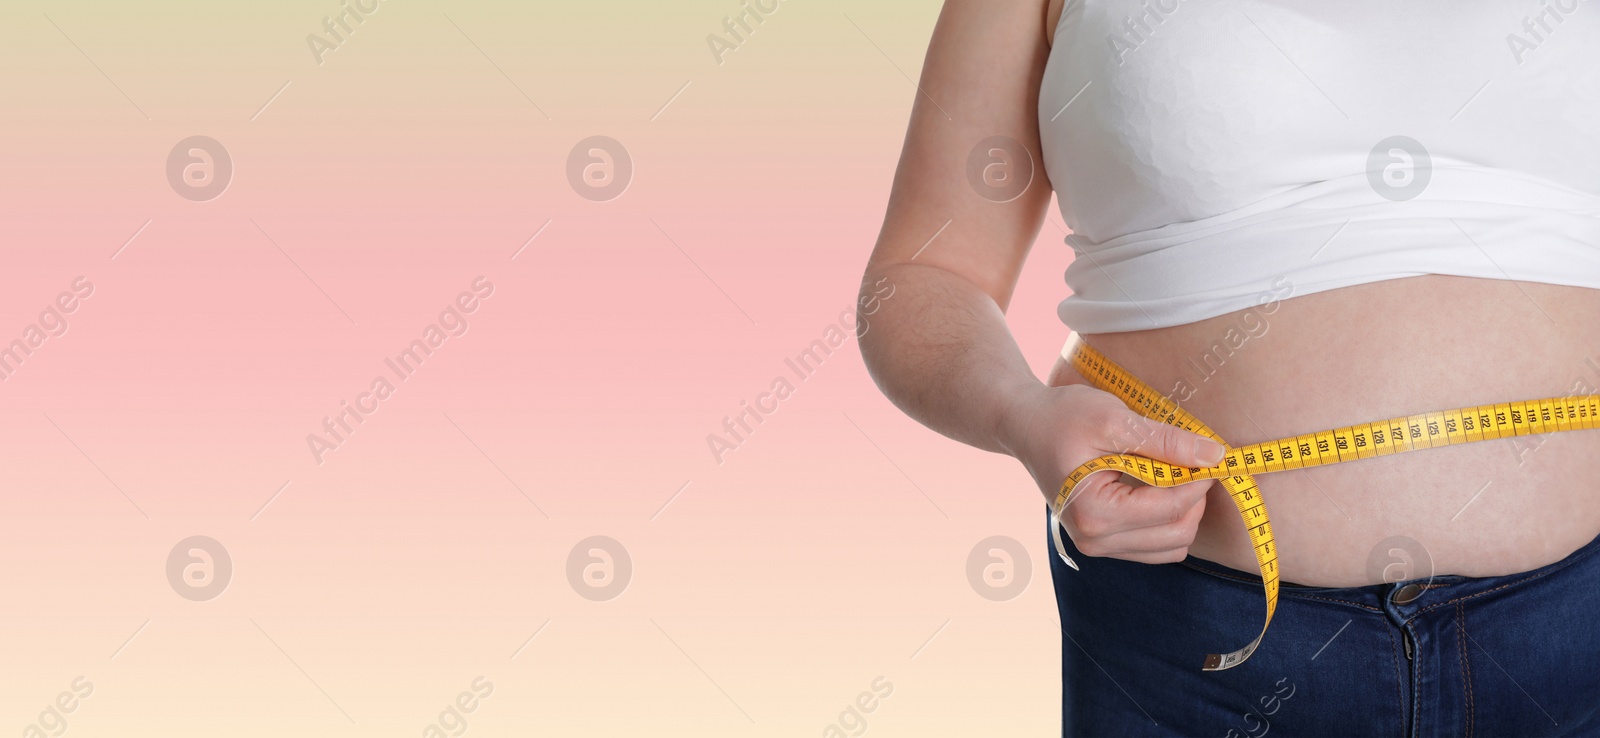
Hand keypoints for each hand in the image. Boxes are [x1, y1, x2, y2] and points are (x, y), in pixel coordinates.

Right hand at [1002, 383, 1226, 563]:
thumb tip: (1215, 455)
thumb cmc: (1063, 417)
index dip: (1200, 480)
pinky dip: (1169, 521)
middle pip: (1177, 534)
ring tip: (1176, 473)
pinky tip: (1162, 489)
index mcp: (1094, 513)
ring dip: (1185, 512)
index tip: (1211, 453)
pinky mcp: (1104, 543)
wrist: (1026, 426)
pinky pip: (1155, 547)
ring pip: (1171, 546)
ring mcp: (1097, 546)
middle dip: (1195, 498)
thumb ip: (1165, 441)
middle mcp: (1094, 539)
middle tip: (1196, 461)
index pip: (1171, 508)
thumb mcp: (1114, 420)